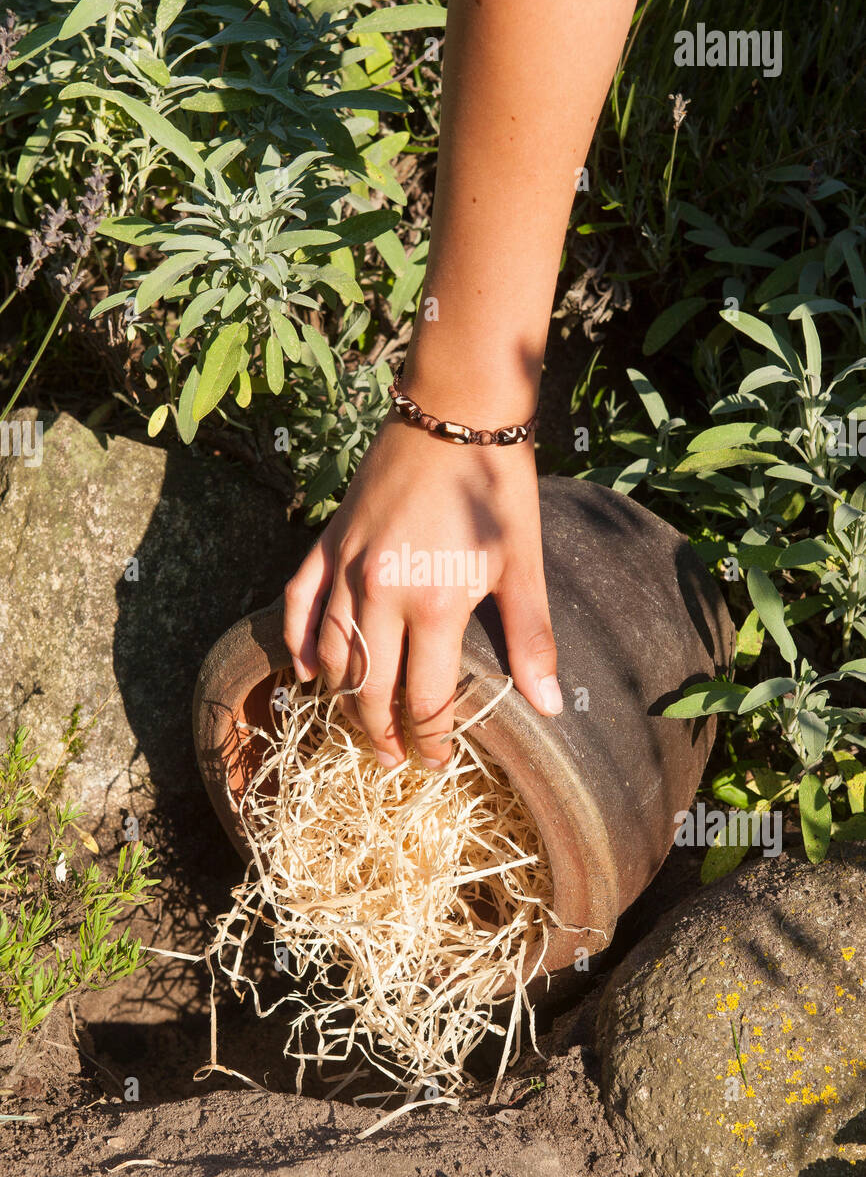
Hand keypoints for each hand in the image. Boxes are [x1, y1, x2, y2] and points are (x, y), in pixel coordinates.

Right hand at [283, 413, 561, 768]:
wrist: (455, 413)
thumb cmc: (497, 489)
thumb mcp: (522, 566)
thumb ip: (531, 640)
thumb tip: (548, 707)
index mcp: (433, 604)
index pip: (424, 699)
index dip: (430, 740)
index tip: (437, 763)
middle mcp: (379, 593)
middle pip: (369, 688)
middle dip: (379, 733)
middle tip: (393, 758)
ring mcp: (347, 567)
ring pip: (331, 653)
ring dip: (343, 696)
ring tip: (360, 722)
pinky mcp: (328, 542)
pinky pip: (300, 603)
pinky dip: (299, 642)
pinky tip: (305, 671)